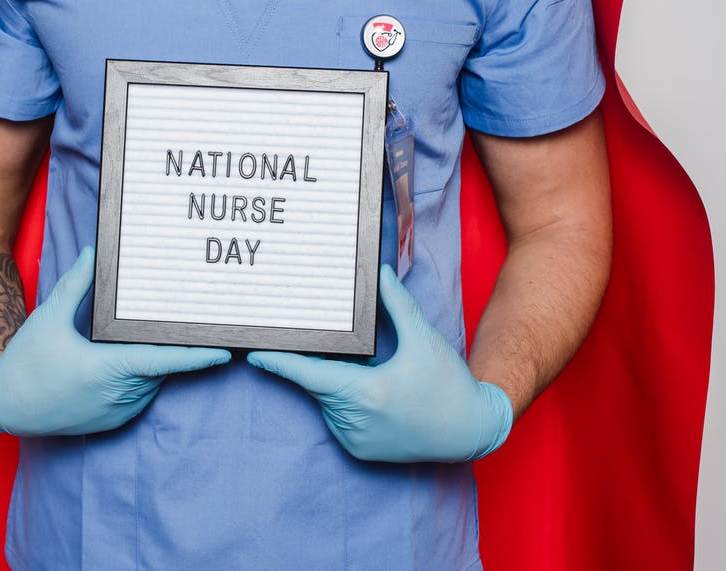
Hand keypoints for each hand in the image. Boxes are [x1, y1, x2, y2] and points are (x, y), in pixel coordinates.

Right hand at [0, 246, 231, 435]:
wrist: (6, 405)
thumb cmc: (26, 361)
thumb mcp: (50, 317)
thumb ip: (77, 285)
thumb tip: (94, 253)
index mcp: (107, 369)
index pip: (164, 360)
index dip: (197, 355)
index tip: (225, 351)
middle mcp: (118, 395)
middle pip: (160, 365)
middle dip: (170, 345)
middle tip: (186, 322)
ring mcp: (118, 411)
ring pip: (152, 380)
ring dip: (153, 360)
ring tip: (144, 338)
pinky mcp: (115, 421)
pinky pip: (141, 394)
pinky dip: (141, 376)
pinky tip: (126, 359)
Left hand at [247, 265, 512, 462]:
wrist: (472, 429)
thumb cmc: (448, 384)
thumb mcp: (423, 339)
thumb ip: (397, 305)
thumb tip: (380, 273)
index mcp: (366, 392)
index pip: (309, 374)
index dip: (279, 363)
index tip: (253, 355)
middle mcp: (355, 421)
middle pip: (319, 384)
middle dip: (321, 364)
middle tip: (348, 353)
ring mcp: (355, 440)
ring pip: (327, 402)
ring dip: (336, 385)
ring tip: (376, 377)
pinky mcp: (359, 452)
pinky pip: (339, 419)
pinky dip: (345, 404)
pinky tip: (376, 396)